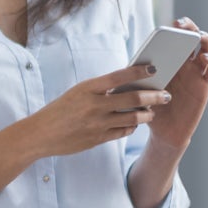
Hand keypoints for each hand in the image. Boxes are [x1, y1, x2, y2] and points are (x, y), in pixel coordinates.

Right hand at [29, 64, 172, 157]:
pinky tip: (135, 124)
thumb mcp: (77, 93)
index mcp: (87, 88)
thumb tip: (126, 86)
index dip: (138, 72)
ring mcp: (97, 123)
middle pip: (132, 99)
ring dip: (146, 114)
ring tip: (152, 111)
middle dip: (153, 96)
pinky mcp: (98, 139)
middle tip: (166, 94)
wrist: (41, 133)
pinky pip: (123, 132)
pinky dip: (132, 127)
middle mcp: (94, 105)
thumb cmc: (60, 110)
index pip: (119, 76)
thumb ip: (100, 90)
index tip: (154, 68)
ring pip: (133, 118)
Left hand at [147, 17, 207, 151]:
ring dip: (204, 39)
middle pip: (191, 38)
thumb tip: (127, 68)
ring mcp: (195, 73)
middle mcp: (183, 63)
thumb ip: (138, 75)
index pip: (174, 38)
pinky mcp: (204, 85)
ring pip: (206, 49)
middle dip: (189, 28)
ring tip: (198, 36)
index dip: (175, 28)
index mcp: (167, 60)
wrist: (163, 130)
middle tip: (183, 25)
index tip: (171, 23)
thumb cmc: (149, 106)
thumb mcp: (139, 87)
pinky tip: (205, 58)